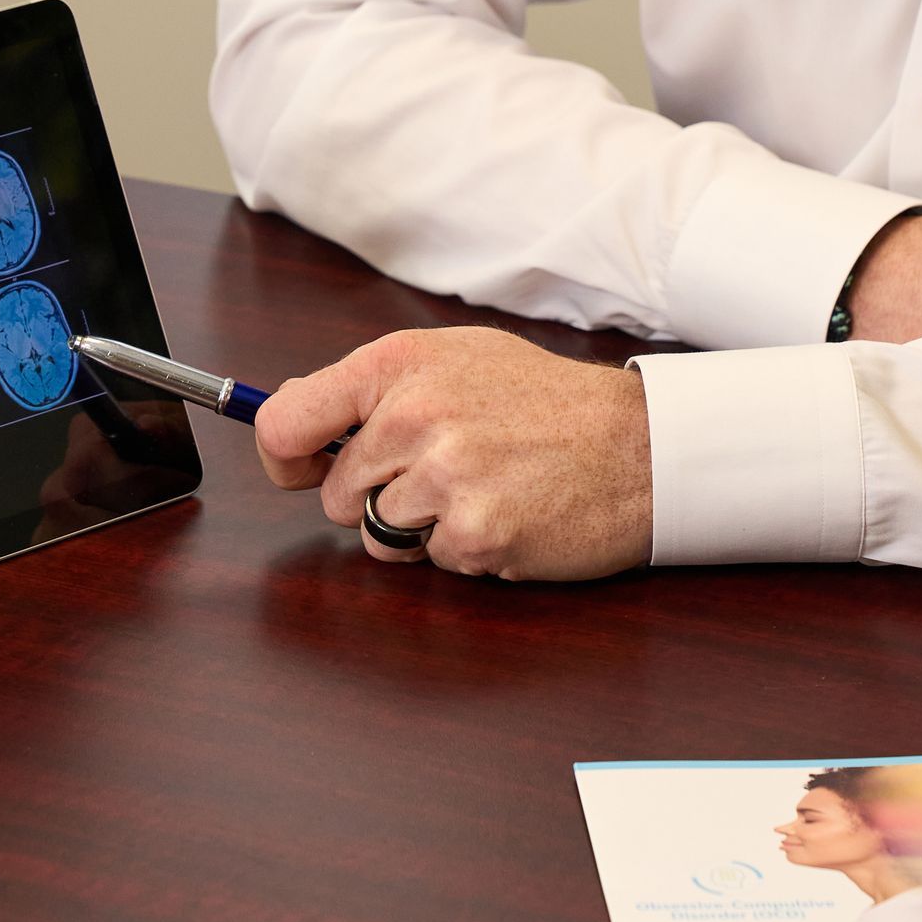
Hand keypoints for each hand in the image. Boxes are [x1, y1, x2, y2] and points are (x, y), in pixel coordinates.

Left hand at [253, 327, 651, 580]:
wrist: (637, 445)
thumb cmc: (546, 402)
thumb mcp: (455, 359)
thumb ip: (374, 387)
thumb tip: (288, 415)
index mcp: (397, 365)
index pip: (284, 422)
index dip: (284, 459)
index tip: (302, 471)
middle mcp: (413, 416)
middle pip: (336, 495)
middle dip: (378, 498)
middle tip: (445, 472)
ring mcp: (444, 477)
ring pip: (381, 534)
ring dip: (423, 528)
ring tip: (480, 489)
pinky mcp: (474, 533)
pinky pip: (433, 561)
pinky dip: (464, 550)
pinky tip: (506, 513)